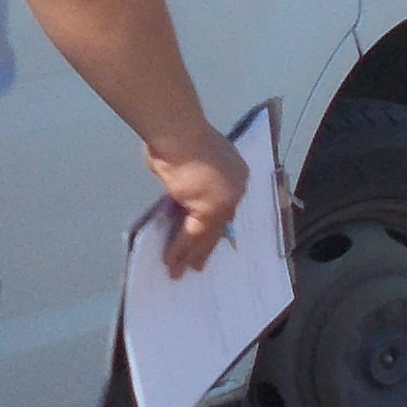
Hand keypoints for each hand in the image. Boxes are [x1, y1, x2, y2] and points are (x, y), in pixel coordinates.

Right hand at [147, 133, 250, 277]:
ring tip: (182, 272)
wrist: (180, 134)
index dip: (216, 225)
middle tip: (199, 264)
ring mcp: (224, 201)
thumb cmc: (180, 138)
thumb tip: (179, 191)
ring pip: (207, 234)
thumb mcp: (188, 159)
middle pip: (220, 225)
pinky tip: (171, 261)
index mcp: (235, 172)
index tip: (208, 238)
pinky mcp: (209, 211)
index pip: (226, 205)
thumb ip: (189, 179)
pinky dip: (180, 248)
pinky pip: (191, 234)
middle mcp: (235, 187)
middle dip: (207, 246)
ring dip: (192, 254)